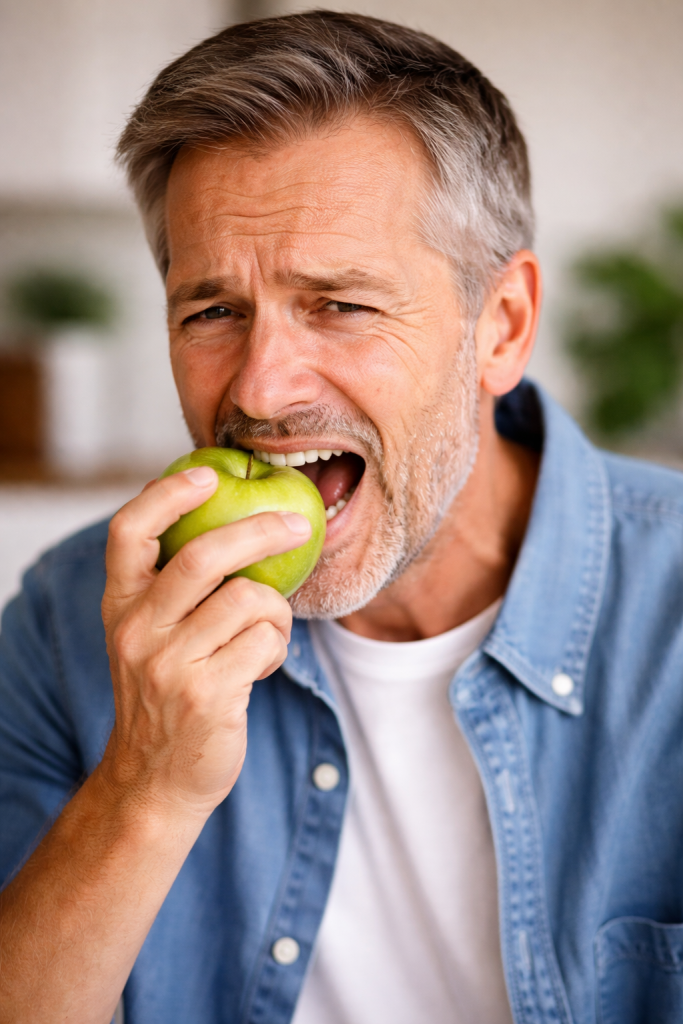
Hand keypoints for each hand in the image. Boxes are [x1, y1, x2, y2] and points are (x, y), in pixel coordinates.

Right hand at [99, 465, 310, 819]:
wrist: (154, 781)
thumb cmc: (166, 695)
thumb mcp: (148, 637)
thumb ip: (171, 588)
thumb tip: (226, 518)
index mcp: (121, 605)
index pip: (129, 531)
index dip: (168, 495)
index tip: (207, 475)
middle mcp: (138, 630)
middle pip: (204, 554)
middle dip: (261, 530)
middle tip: (296, 525)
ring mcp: (170, 664)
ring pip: (250, 598)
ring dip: (277, 611)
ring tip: (269, 632)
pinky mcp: (209, 694)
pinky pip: (267, 641)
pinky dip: (278, 646)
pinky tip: (264, 664)